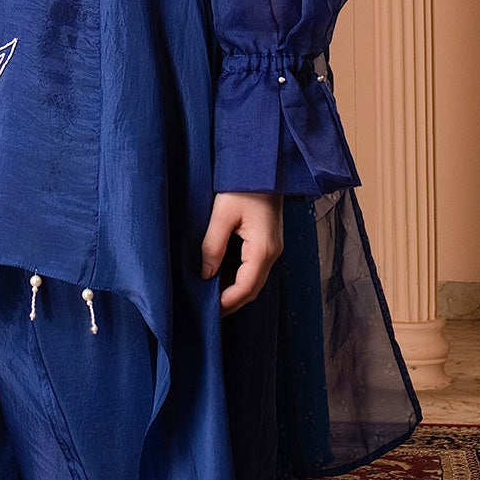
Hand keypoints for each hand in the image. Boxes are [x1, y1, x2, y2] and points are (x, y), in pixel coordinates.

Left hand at [200, 190, 282, 314]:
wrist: (265, 166)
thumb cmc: (244, 186)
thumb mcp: (222, 214)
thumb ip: (213, 246)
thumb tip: (206, 274)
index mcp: (263, 248)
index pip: (246, 287)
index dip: (228, 302)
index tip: (209, 311)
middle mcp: (273, 252)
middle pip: (253, 289)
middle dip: (232, 302)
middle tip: (210, 312)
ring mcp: (273, 248)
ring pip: (256, 280)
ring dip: (237, 292)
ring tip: (214, 298)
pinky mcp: (269, 242)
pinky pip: (256, 269)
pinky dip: (241, 279)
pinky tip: (224, 279)